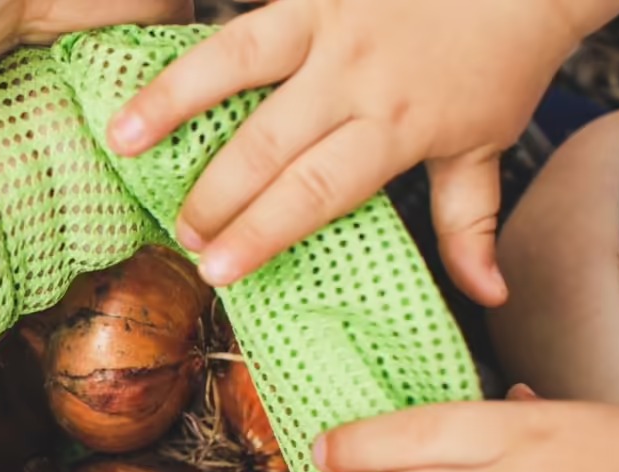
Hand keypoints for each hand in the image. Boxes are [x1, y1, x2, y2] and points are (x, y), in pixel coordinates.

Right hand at [106, 0, 618, 305]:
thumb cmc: (498, 62)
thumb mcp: (486, 147)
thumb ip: (470, 224)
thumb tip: (487, 298)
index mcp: (397, 125)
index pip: (317, 190)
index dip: (262, 232)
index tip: (217, 271)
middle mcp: (355, 75)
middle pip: (268, 143)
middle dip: (216, 195)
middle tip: (180, 235)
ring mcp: (328, 25)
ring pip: (237, 65)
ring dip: (173, 103)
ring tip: (120, 141)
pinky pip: (243, 26)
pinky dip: (194, 56)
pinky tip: (145, 80)